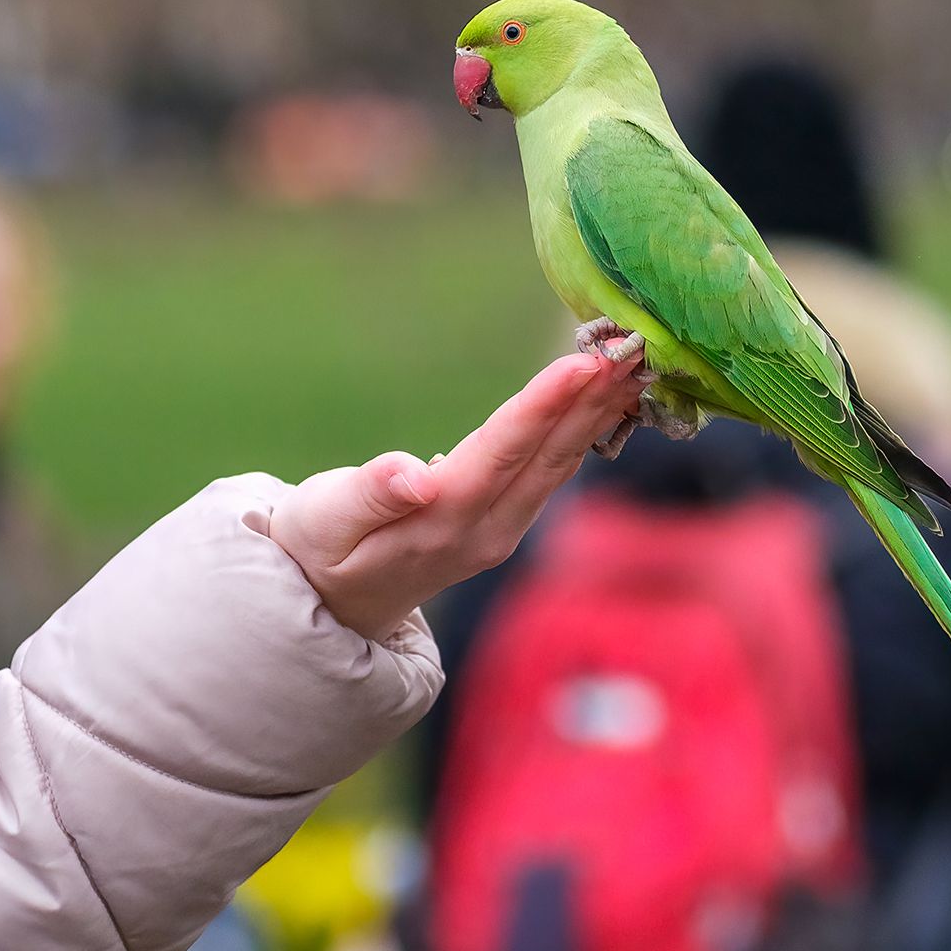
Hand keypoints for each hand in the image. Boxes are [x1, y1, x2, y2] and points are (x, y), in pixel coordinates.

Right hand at [270, 349, 649, 638]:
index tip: (583, 363)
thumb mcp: (324, 520)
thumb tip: (417, 475)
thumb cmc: (318, 546)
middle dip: (592, 400)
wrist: (329, 603)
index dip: (543, 407)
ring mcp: (501, 533)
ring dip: (596, 412)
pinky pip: (550, 472)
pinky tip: (602, 400)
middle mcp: (485, 532)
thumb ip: (371, 496)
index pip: (502, 455)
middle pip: (548, 458)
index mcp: (440, 523)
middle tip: (633, 347)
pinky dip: (580, 430)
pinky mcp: (505, 526)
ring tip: (633, 363)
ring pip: (558, 465)